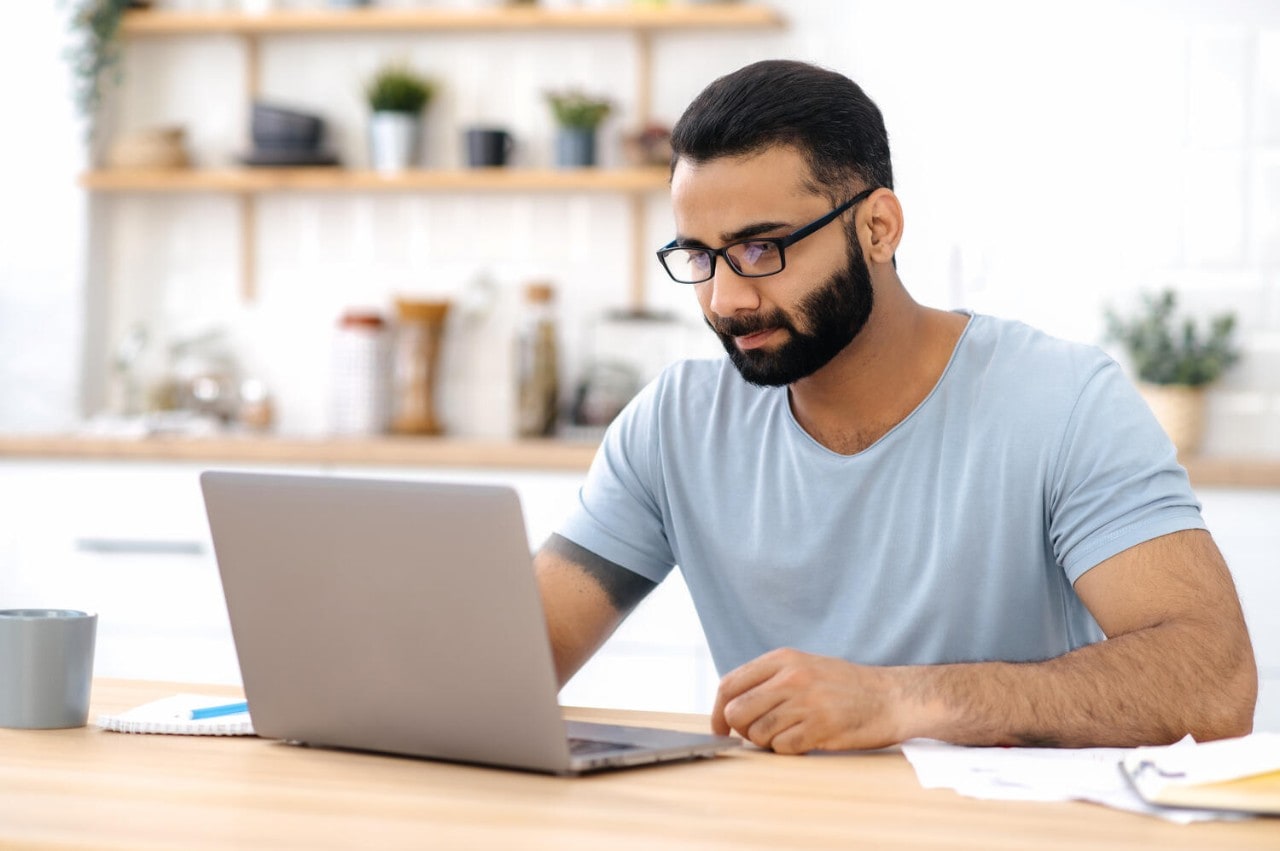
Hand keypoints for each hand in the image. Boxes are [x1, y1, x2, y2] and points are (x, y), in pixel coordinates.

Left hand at [711, 648, 904, 753]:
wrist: (891, 698)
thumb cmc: (844, 686)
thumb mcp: (804, 667)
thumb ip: (769, 680)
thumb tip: (729, 704)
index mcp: (783, 659)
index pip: (729, 684)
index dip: (718, 711)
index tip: (720, 728)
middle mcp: (791, 678)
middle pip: (737, 712)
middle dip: (741, 730)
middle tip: (758, 734)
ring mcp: (805, 702)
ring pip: (757, 734)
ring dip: (767, 742)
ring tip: (789, 733)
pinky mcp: (820, 727)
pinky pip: (782, 748)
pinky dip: (787, 750)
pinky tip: (804, 740)